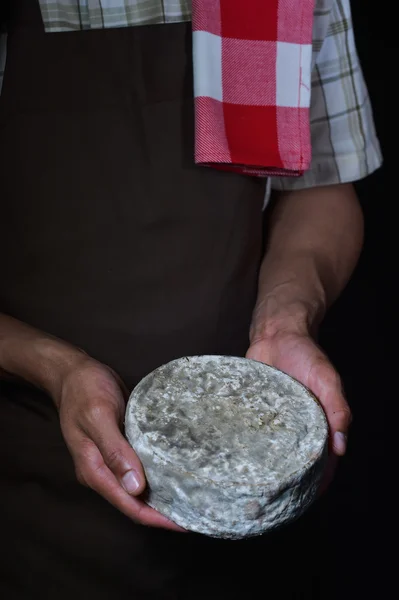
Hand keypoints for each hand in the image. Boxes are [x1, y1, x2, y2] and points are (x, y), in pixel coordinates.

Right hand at [56, 357, 183, 530]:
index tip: (185, 523)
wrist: (74, 372)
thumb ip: (115, 452)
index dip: (157, 518)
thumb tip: (135, 487)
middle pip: (135, 502)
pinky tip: (179, 471)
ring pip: (140, 487)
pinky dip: (159, 473)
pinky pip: (141, 467)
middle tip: (199, 511)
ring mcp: (111, 460)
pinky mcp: (121, 447)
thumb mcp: (98, 417)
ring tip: (194, 497)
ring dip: (163, 494)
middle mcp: (102, 471)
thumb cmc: (84, 391)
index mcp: (93, 470)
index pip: (129, 505)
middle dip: (164, 511)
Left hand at [246, 328, 351, 490]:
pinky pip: (249, 433)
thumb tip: (342, 446)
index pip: (322, 462)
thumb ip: (337, 409)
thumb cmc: (305, 354)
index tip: (305, 501)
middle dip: (287, 482)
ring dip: (263, 468)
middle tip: (272, 502)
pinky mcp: (253, 413)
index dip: (317, 483)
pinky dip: (244, 447)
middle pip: (294, 462)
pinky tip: (233, 461)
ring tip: (250, 489)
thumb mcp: (327, 379)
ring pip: (269, 452)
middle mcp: (295, 427)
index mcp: (319, 424)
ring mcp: (273, 422)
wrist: (276, 333)